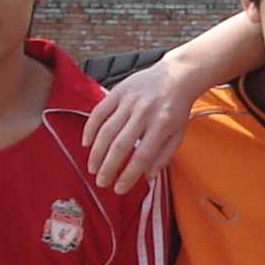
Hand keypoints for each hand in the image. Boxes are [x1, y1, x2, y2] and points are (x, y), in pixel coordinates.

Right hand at [81, 56, 201, 192]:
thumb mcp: (178, 134)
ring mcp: (129, 101)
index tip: (119, 189)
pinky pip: (99, 112)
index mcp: (162, 125)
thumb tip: (146, 176)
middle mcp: (144, 112)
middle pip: (120, 145)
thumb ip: (164, 156)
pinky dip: (90, 129)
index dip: (128, 175)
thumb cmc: (177, 109)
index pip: (142, 156)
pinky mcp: (117, 91)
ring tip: (92, 168)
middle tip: (101, 183)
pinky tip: (86, 144)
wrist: (176, 75)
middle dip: (108, 167)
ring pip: (107, 130)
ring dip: (97, 152)